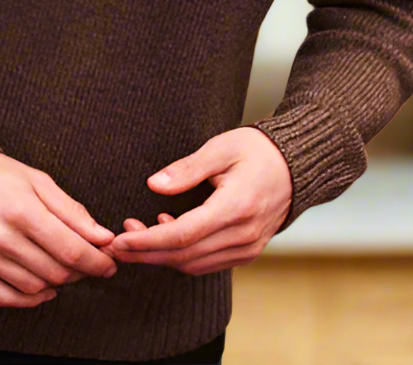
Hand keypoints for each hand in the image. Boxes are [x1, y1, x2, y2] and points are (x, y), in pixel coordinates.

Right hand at [0, 152, 117, 307]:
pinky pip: (6, 298)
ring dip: (57, 282)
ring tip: (65, 268)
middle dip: (81, 271)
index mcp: (21, 210)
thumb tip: (102, 236)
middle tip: (89, 262)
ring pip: (34, 286)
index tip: (109, 262)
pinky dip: (30, 299)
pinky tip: (43, 288)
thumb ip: (71, 210)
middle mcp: (0, 237)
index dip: (96, 261)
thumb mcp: (36, 180)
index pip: (70, 249)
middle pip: (55, 271)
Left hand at [105, 127, 292, 275]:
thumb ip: (187, 169)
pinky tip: (166, 231)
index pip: (183, 235)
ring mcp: (248, 248)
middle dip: (146, 252)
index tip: (119, 239)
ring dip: (161, 256)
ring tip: (136, 234)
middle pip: (184, 256)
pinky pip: (208, 263)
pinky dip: (183, 255)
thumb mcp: (221, 148)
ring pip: (194, 265)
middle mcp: (243, 235)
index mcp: (236, 207)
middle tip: (116, 241)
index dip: (147, 241)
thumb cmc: (257, 151)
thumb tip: (153, 185)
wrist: (296, 165)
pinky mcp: (247, 252)